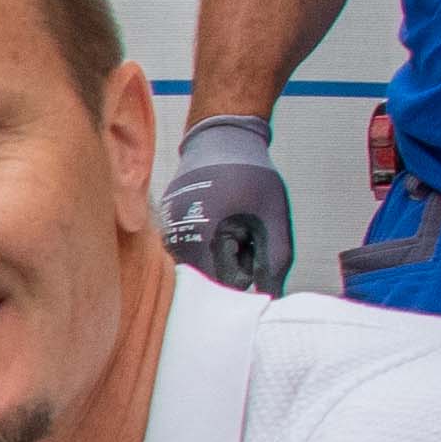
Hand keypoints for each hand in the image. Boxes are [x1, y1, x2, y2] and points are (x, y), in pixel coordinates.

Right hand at [159, 115, 291, 292]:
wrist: (222, 139)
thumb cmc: (250, 175)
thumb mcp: (275, 222)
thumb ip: (272, 268)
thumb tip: (269, 302)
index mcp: (203, 239)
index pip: (219, 288)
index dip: (242, 280)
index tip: (253, 264)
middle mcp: (176, 240)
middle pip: (205, 282)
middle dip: (228, 272)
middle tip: (245, 241)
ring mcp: (167, 234)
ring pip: (195, 269)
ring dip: (215, 261)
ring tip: (230, 232)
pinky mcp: (165, 229)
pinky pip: (185, 253)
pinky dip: (204, 248)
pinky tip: (216, 227)